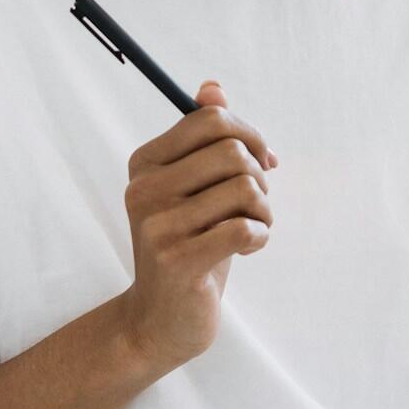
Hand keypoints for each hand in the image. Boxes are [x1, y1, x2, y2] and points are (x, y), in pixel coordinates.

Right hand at [118, 80, 278, 372]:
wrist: (160, 320)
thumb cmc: (187, 246)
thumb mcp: (194, 189)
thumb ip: (202, 139)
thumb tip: (213, 87)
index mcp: (145, 163)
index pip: (210, 120)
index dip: (250, 136)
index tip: (262, 163)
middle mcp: (144, 189)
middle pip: (232, 151)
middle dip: (260, 177)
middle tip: (256, 206)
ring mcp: (157, 225)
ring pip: (245, 188)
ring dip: (264, 211)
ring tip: (252, 230)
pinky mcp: (177, 260)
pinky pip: (245, 228)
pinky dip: (260, 237)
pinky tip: (247, 250)